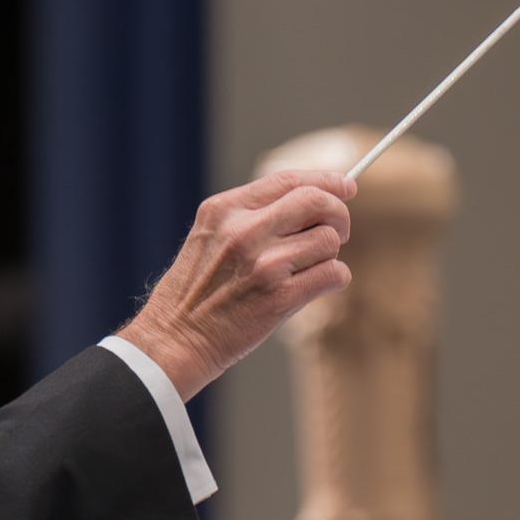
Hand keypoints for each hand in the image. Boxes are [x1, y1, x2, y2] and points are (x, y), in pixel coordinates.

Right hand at [117, 169, 354, 399]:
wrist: (174, 340)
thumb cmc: (193, 293)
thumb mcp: (208, 237)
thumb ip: (250, 217)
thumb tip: (311, 202)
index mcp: (225, 210)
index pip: (288, 180)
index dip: (325, 180)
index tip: (345, 186)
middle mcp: (244, 231)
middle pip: (317, 201)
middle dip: (338, 214)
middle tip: (338, 231)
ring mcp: (264, 264)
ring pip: (328, 240)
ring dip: (329, 255)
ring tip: (306, 270)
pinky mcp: (280, 297)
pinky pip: (334, 274)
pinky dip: (335, 279)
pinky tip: (314, 288)